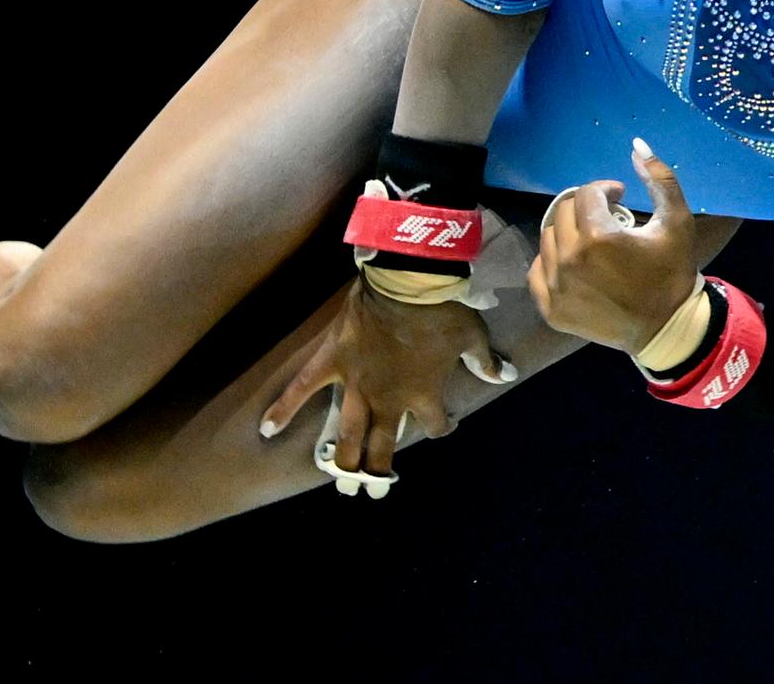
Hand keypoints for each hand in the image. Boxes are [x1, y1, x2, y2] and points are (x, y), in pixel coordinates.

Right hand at [258, 274, 511, 485]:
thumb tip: (506, 375)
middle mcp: (389, 400)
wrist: (410, 283)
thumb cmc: (445, 310)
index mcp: (424, 396)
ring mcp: (358, 385)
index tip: (446, 426)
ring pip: (348, 434)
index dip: (443, 428)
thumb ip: (486, 361)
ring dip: (343, 461)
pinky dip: (284, 407)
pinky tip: (267, 429)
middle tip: (373, 491)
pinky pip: (303, 388)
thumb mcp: (472, 336)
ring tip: (340, 483)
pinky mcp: (333, 362)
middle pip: (382, 448)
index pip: (436, 426)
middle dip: (379, 473)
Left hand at [530, 140, 701, 354]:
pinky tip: (574, 266)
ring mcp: (556, 286)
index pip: (586, 193)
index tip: (620, 197)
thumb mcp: (677, 221)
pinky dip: (552, 263)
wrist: (666, 328)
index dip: (605, 190)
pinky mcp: (551, 309)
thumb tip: (636, 145)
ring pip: (548, 239)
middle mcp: (569, 259)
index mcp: (598, 236)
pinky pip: (537, 271)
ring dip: (569, 234)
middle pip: (564, 212)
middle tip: (608, 220)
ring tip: (592, 244)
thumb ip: (661, 179)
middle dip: (586, 209)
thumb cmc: (673, 272)